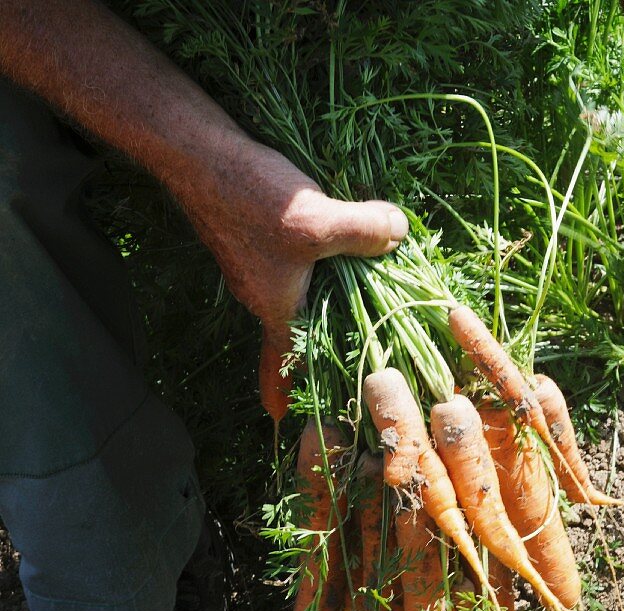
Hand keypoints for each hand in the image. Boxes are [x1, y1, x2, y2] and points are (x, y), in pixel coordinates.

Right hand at [177, 134, 408, 419]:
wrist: (199, 153)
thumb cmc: (253, 199)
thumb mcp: (318, 221)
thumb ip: (364, 232)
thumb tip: (400, 234)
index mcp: (275, 307)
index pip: (282, 365)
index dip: (283, 393)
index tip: (282, 420)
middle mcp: (259, 294)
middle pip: (293, 330)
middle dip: (316, 344)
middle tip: (348, 355)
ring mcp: (251, 266)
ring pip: (290, 293)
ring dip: (316, 300)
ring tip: (351, 298)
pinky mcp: (249, 237)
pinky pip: (285, 264)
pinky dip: (307, 266)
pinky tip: (328, 247)